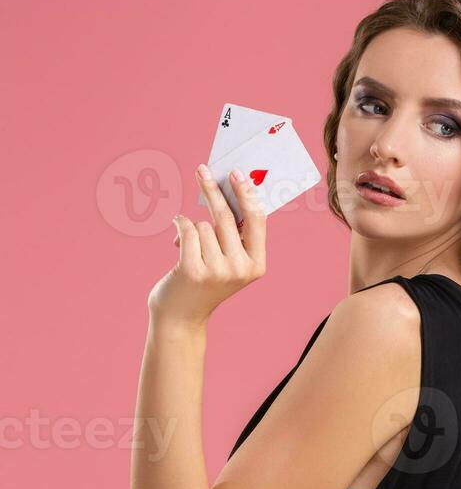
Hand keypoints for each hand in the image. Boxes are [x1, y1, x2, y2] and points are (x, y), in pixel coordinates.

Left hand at [147, 163, 266, 329]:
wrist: (181, 318)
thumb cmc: (204, 283)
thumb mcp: (228, 262)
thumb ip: (234, 235)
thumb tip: (229, 191)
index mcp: (256, 266)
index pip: (256, 221)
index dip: (247, 194)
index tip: (237, 173)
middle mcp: (240, 269)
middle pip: (227, 217)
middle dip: (213, 190)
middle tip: (201, 170)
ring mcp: (217, 271)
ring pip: (203, 225)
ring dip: (192, 229)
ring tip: (188, 248)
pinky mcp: (193, 270)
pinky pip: (186, 230)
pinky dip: (179, 227)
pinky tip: (175, 241)